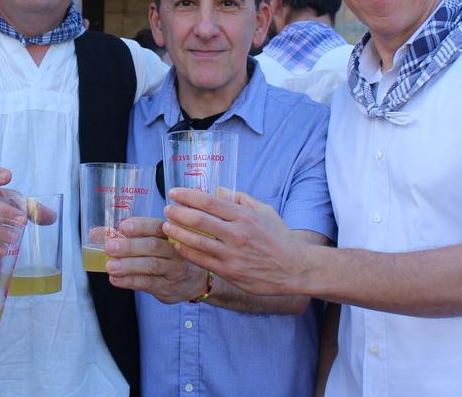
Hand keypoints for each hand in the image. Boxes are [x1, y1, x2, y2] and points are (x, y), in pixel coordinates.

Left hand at [105, 217, 207, 303]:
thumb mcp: (154, 242)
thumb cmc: (169, 256)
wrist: (196, 281)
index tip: (124, 226)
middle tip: (109, 247)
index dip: (140, 226)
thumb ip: (126, 237)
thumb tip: (95, 233)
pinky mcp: (167, 287)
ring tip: (110, 266)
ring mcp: (173, 270)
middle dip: (130, 246)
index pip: (156, 227)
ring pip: (151, 266)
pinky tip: (116, 279)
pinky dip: (130, 281)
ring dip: (129, 266)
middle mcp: (174, 250)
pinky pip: (148, 283)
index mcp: (170, 234)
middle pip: (153, 246)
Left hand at [164, 188, 308, 296]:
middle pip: (198, 220)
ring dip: (176, 232)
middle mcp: (237, 233)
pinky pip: (201, 260)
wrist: (295, 268)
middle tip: (166, 209)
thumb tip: (218, 190)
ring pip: (196, 241)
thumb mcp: (264, 211)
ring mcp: (232, 254)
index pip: (209, 201)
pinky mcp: (230, 271)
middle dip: (177, 213)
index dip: (187, 196)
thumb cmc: (280, 237)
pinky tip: (177, 245)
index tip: (174, 193)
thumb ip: (240, 199)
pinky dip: (186, 251)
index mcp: (244, 216)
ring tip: (166, 226)